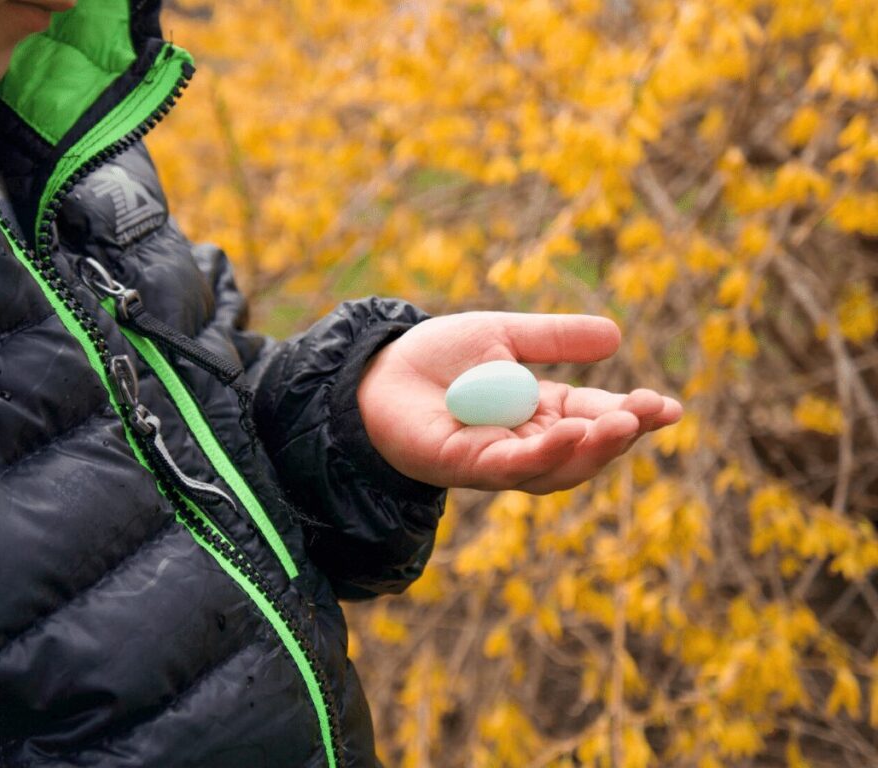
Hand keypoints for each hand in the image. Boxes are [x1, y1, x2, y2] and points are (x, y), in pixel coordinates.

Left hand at [356, 311, 682, 494]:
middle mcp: (526, 442)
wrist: (377, 369)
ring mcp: (497, 460)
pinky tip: (568, 433)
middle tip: (652, 412)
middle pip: (585, 449)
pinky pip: (510, 467)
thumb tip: (616, 335)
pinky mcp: (464, 467)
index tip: (670, 407)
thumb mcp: (504, 336)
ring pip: (555, 467)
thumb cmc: (437, 357)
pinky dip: (542, 453)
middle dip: (622, 433)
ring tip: (622, 422)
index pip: (596, 416)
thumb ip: (553, 339)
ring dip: (592, 448)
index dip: (633, 414)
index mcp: (541, 411)